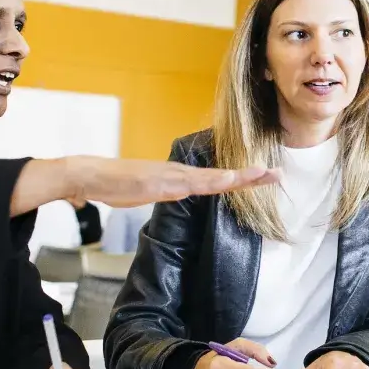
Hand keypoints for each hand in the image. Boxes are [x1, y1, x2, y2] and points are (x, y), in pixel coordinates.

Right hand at [67, 158, 278, 207]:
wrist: (90, 176)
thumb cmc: (115, 185)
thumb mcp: (146, 192)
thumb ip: (163, 193)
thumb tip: (175, 195)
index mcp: (179, 178)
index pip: (216, 180)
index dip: (241, 179)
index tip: (263, 178)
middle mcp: (181, 174)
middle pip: (222, 176)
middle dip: (251, 176)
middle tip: (277, 173)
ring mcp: (173, 176)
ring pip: (214, 177)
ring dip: (240, 176)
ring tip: (264, 174)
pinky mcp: (163, 181)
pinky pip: (194, 183)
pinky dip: (215, 180)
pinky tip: (231, 179)